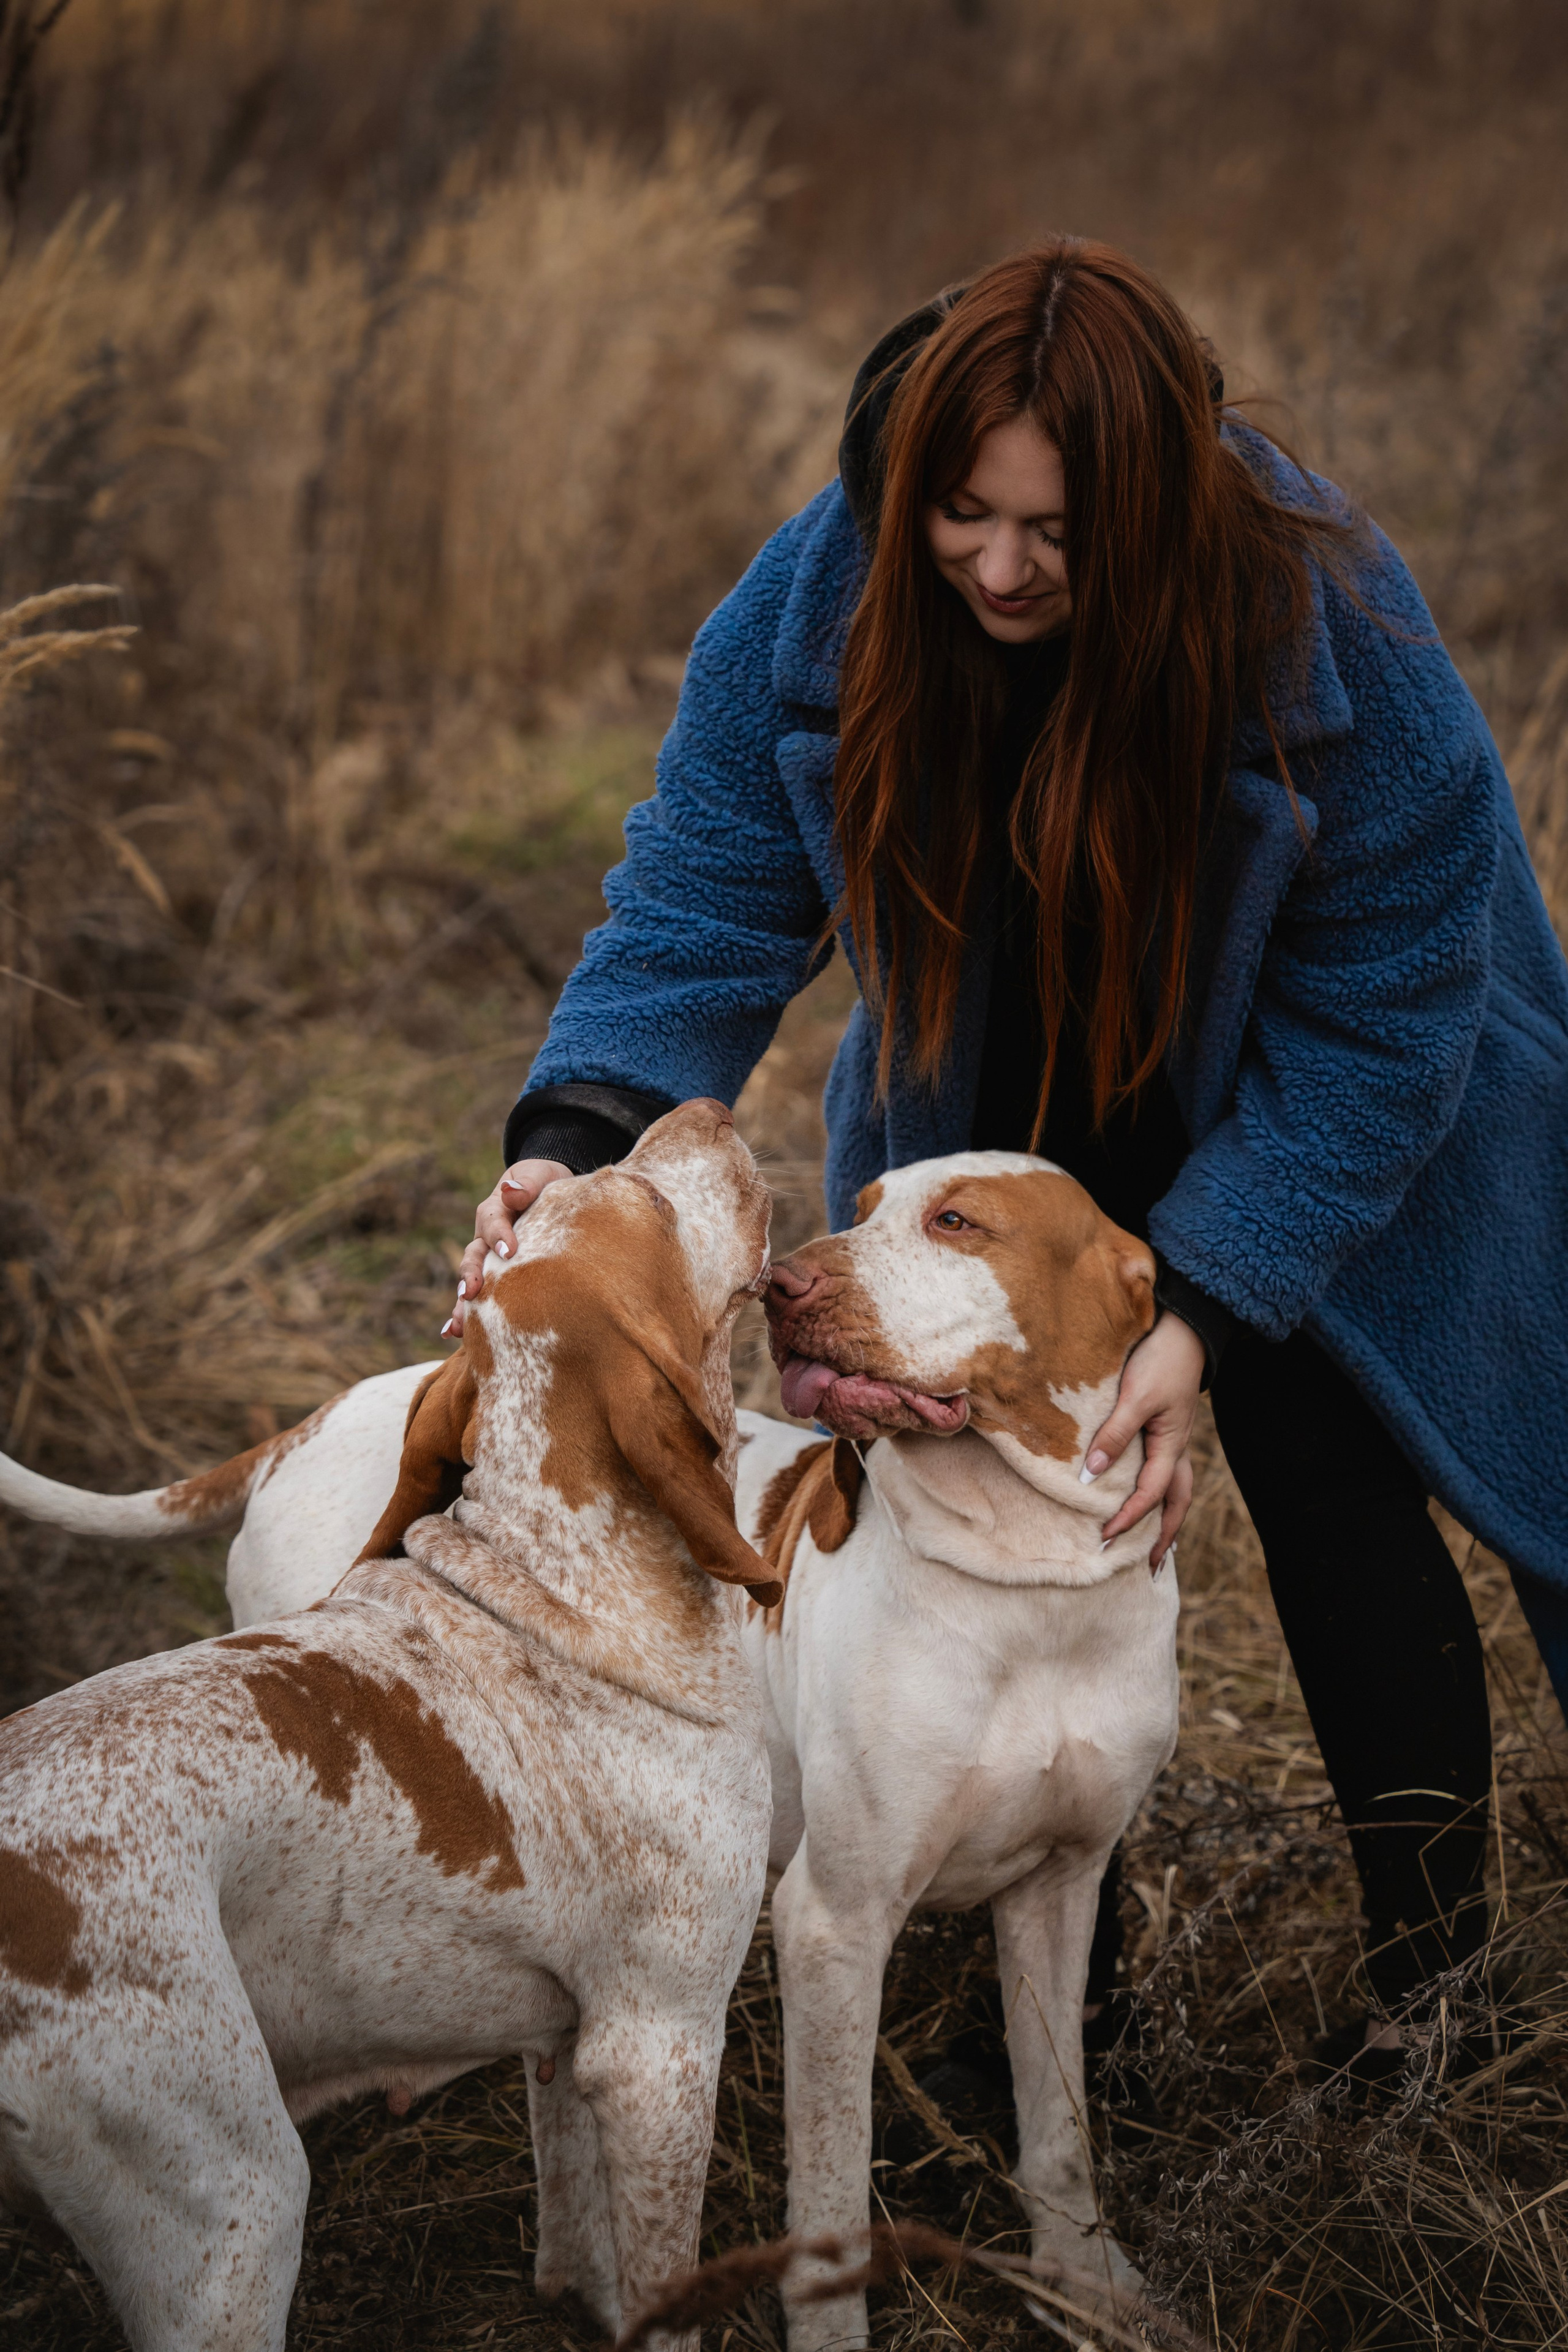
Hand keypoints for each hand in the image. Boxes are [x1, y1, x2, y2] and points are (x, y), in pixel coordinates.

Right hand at [446, 1159, 571, 1334]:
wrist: (544, 1190)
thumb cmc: (542, 1182)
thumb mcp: (538, 1175)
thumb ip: (526, 1183)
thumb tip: (512, 1191)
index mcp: (495, 1210)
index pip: (493, 1222)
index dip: (499, 1236)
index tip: (510, 1251)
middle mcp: (485, 1238)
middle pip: (473, 1257)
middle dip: (471, 1276)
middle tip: (471, 1292)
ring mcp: (488, 1260)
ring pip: (472, 1282)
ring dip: (463, 1305)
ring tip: (458, 1327)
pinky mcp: (497, 1276)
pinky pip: (481, 1296)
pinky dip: (469, 1315)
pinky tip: (458, 1335)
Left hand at [1084, 1311, 1203, 1567]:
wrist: (1185, 1330)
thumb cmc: (1160, 1361)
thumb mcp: (1136, 1397)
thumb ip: (1115, 1434)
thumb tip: (1092, 1475)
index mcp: (1171, 1446)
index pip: (1150, 1495)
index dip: (1128, 1518)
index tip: (1105, 1537)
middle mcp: (1177, 1449)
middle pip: (1176, 1504)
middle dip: (1164, 1537)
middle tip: (1149, 1567)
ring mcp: (1175, 1440)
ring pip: (1176, 1491)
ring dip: (1167, 1520)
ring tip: (1156, 1546)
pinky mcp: (1167, 1429)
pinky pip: (1167, 1472)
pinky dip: (1161, 1494)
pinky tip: (1149, 1497)